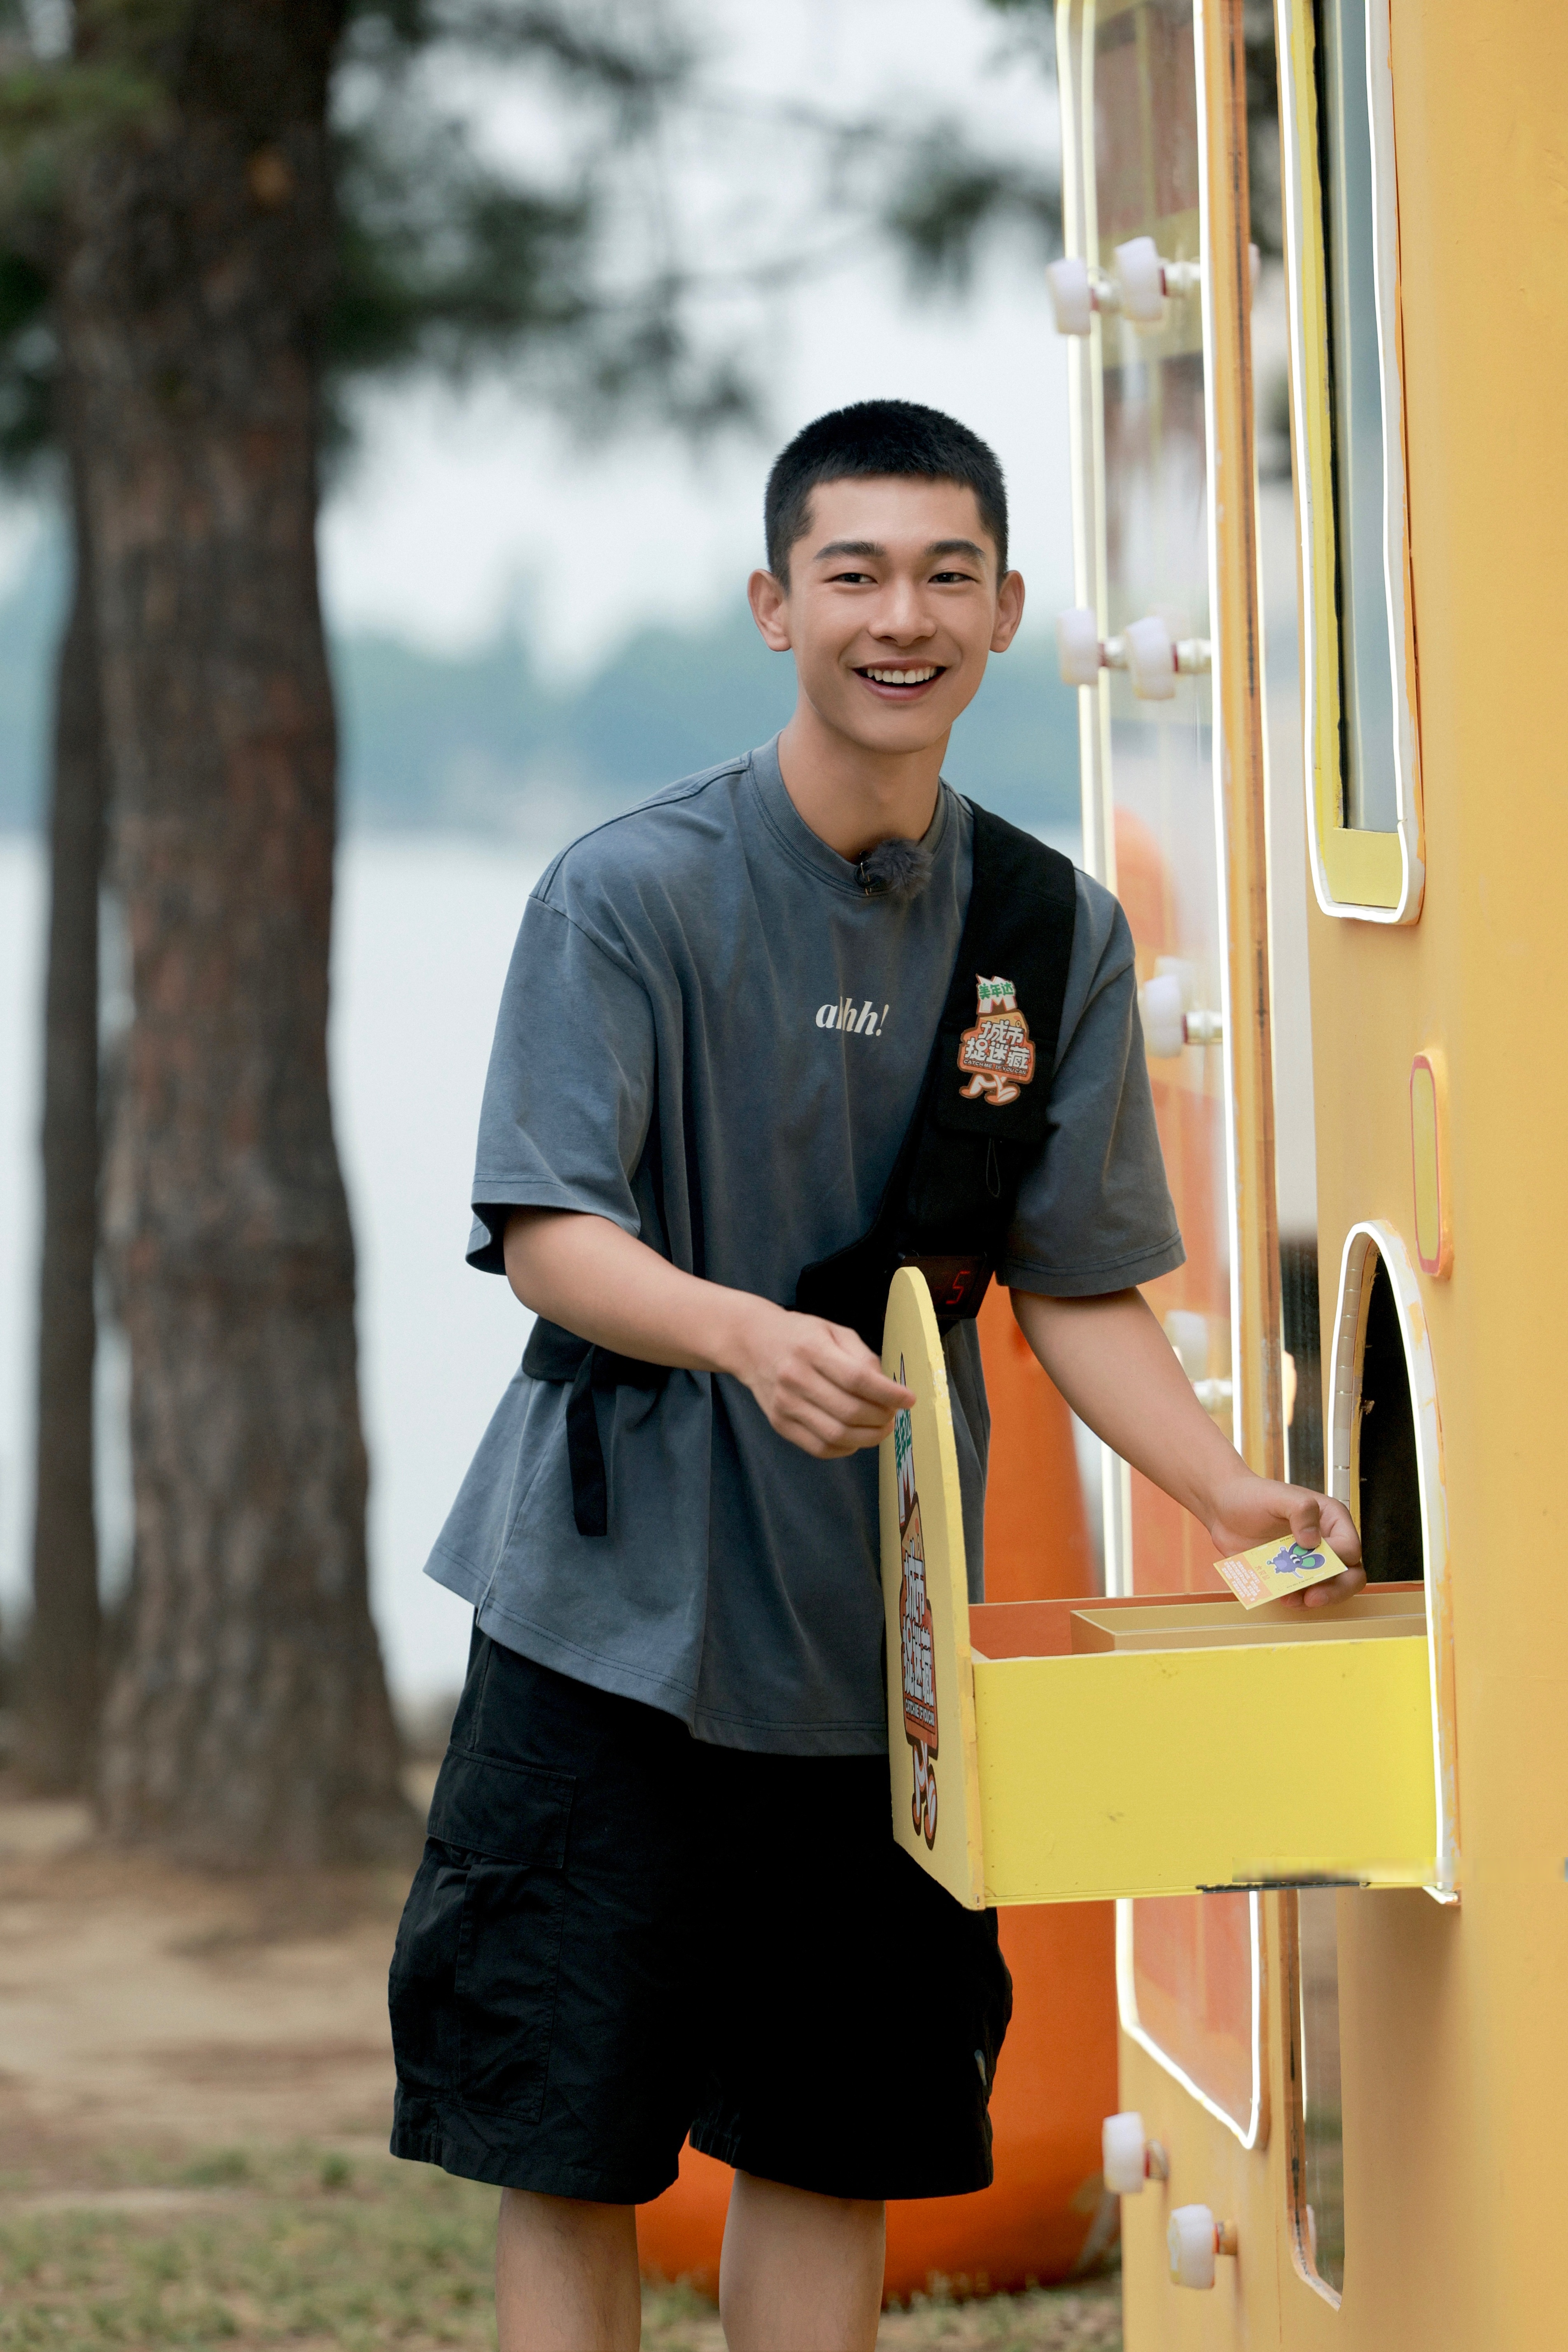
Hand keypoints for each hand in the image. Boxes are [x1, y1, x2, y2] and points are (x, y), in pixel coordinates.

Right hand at [736, 1306, 914, 1458]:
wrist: (752, 1344)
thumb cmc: (801, 1335)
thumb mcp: (835, 1331)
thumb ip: (863, 1357)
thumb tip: (888, 1388)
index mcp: (812, 1349)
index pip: (857, 1380)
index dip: (888, 1393)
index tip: (908, 1399)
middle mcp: (795, 1379)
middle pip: (849, 1411)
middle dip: (882, 1418)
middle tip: (893, 1414)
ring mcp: (785, 1405)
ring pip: (837, 1435)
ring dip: (868, 1437)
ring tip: (880, 1427)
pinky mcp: (780, 1424)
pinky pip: (820, 1447)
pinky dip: (846, 1448)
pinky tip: (856, 1437)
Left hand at [1205, 1473, 1365, 1607]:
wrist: (1223, 1509)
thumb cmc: (1251, 1496)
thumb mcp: (1278, 1496)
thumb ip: (1301, 1510)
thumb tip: (1312, 1541)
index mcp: (1331, 1520)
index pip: (1349, 1547)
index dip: (1337, 1558)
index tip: (1312, 1557)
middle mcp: (1326, 1542)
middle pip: (1350, 1575)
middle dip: (1336, 1590)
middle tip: (1313, 1597)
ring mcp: (1309, 1562)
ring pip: (1329, 1590)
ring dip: (1314, 1598)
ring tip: (1291, 1598)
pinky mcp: (1291, 1575)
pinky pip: (1303, 1594)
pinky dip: (1296, 1600)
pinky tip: (1282, 1596)